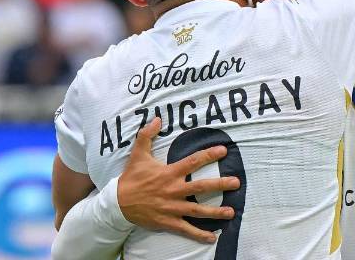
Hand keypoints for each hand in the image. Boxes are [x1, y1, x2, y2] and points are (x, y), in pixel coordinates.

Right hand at [116, 117, 239, 242]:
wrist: (118, 203)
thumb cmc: (131, 178)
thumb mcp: (138, 155)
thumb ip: (146, 135)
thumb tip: (156, 118)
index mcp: (169, 173)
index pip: (193, 162)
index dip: (209, 155)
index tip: (223, 151)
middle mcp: (174, 190)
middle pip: (201, 187)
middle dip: (220, 185)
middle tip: (236, 182)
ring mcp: (173, 208)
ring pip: (198, 210)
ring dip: (216, 212)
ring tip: (231, 212)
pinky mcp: (168, 221)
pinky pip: (186, 229)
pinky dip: (199, 234)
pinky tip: (213, 237)